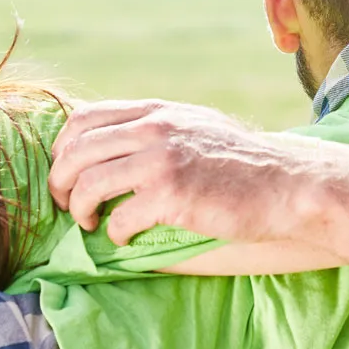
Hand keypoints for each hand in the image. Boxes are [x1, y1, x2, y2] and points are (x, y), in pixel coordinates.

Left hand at [47, 100, 332, 244]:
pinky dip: (114, 232)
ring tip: (88, 224)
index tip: (66, 173)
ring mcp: (162, 161)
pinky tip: (124, 237)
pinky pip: (119, 217)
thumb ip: (158, 126)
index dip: (62, 149)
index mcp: (156, 111)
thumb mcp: (197, 126)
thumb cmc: (244, 164)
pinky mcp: (172, 197)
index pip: (83, 118)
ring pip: (88, 184)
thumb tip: (113, 139)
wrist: (289, 184)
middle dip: (59, 182)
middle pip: (76, 151)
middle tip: (64, 205)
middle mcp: (154, 128)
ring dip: (79, 209)